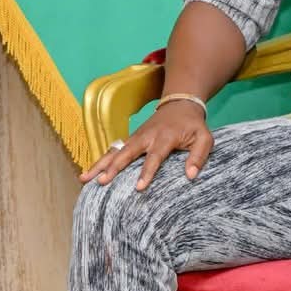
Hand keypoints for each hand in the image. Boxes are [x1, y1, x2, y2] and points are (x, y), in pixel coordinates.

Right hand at [80, 99, 211, 190]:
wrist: (180, 103)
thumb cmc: (193, 125)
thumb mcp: (204, 138)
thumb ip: (199, 156)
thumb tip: (190, 176)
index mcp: (165, 137)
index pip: (154, 157)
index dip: (147, 172)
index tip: (138, 187)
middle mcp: (146, 136)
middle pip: (127, 153)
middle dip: (113, 168)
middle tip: (101, 181)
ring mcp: (136, 137)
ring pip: (115, 151)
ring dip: (99, 164)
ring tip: (85, 178)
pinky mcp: (130, 139)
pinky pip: (113, 150)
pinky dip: (101, 160)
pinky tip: (89, 172)